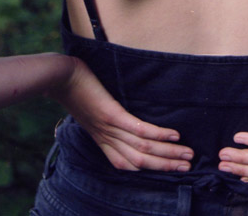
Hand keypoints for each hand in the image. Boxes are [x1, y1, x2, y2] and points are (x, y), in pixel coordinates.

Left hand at [48, 57, 193, 171]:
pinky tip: (174, 135)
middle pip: (140, 161)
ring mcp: (109, 127)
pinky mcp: (112, 114)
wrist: (59, 77)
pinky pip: (139, 129)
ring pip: (143, 148)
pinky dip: (159, 134)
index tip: (169, 168)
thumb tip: (120, 116)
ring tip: (188, 153)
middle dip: (166, 165)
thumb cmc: (73, 88)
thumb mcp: (88, 111)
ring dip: (168, 153)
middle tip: (187, 166)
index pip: (126, 164)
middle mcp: (107, 138)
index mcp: (101, 139)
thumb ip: (103, 119)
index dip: (149, 168)